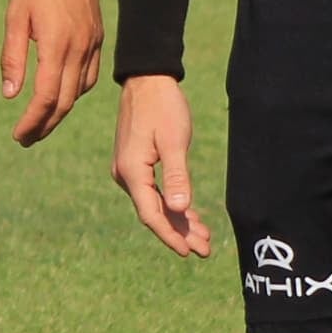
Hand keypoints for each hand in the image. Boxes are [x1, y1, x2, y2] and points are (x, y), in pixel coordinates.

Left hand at [0, 0, 102, 146]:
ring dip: (60, 111)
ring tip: (40, 122)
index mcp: (57, 44)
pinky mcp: (98, 37)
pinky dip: (74, 91)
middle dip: (45, 125)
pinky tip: (60, 94)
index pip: (46, 97)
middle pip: (64, 101)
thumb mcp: (15, 17)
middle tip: (25, 139)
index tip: (17, 135)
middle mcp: (80, 48)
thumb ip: (13, 57)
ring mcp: (93, 43)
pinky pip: (90, 75)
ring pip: (80, 91)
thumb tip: (10, 94)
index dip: (32, 122)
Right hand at [110, 73, 209, 258]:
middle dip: (180, 233)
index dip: (170, 235)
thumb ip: (177, 176)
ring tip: (205, 238)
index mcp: (132, 171)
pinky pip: (155, 191)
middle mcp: (126, 174)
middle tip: (206, 251)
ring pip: (156, 204)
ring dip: (179, 221)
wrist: (147, 80)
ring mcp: (130, 170)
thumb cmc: (163, 107)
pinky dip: (173, 204)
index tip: (189, 252)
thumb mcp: (174, 141)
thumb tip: (178, 209)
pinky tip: (190, 215)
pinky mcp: (137, 164)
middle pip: (154, 212)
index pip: (151, 213)